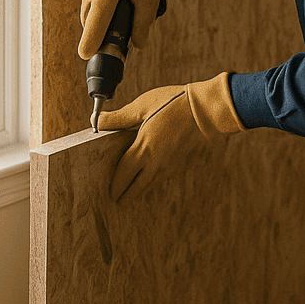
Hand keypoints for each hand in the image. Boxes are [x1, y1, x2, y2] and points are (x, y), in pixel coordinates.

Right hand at [78, 0, 176, 59]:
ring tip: (116, 15)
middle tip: (113, 41)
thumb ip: (142, 23)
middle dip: (98, 33)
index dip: (90, 43)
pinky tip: (112, 1)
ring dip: (98, 18)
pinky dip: (97, 5)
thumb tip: (138, 44)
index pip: (95, 25)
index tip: (86, 56)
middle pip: (89, 21)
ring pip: (87, 11)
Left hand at [103, 73, 243, 201]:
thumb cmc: (174, 103)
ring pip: (153, 184)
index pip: (123, 176)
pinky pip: (166, 175)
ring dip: (142, 188)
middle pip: (138, 188)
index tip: (110, 192)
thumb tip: (96, 121)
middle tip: (119, 200)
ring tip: (135, 190)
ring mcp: (173, 166)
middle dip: (127, 195)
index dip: (115, 186)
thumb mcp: (142, 106)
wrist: (208, 110)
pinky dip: (157, 177)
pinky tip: (155, 172)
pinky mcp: (185, 164)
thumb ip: (118, 118)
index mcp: (144, 150)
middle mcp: (157, 164)